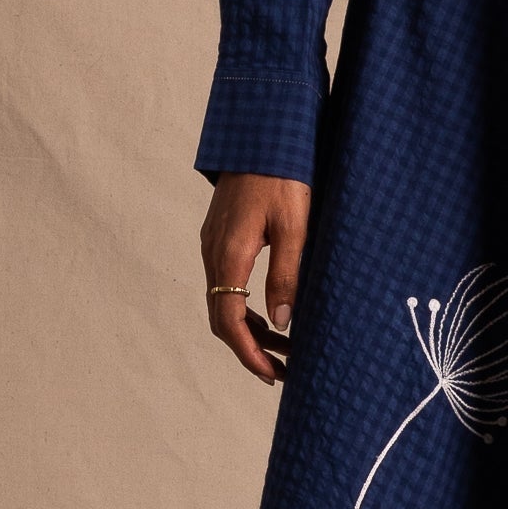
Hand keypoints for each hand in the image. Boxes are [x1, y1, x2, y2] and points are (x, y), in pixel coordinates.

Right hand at [203, 172, 309, 385]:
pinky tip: (269, 314)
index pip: (229, 320)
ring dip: (250, 330)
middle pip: (222, 318)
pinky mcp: (220, 237)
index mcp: (229, 254)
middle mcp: (213, 253)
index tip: (272, 374)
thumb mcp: (294, 227)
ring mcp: (213, 245)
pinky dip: (244, 307)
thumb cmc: (283, 175)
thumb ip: (286, 276)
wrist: (262, 134)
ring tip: (285, 348)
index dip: (249, 353)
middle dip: (251, 349)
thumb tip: (283, 324)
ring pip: (223, 302)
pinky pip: (225, 284)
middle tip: (284, 371)